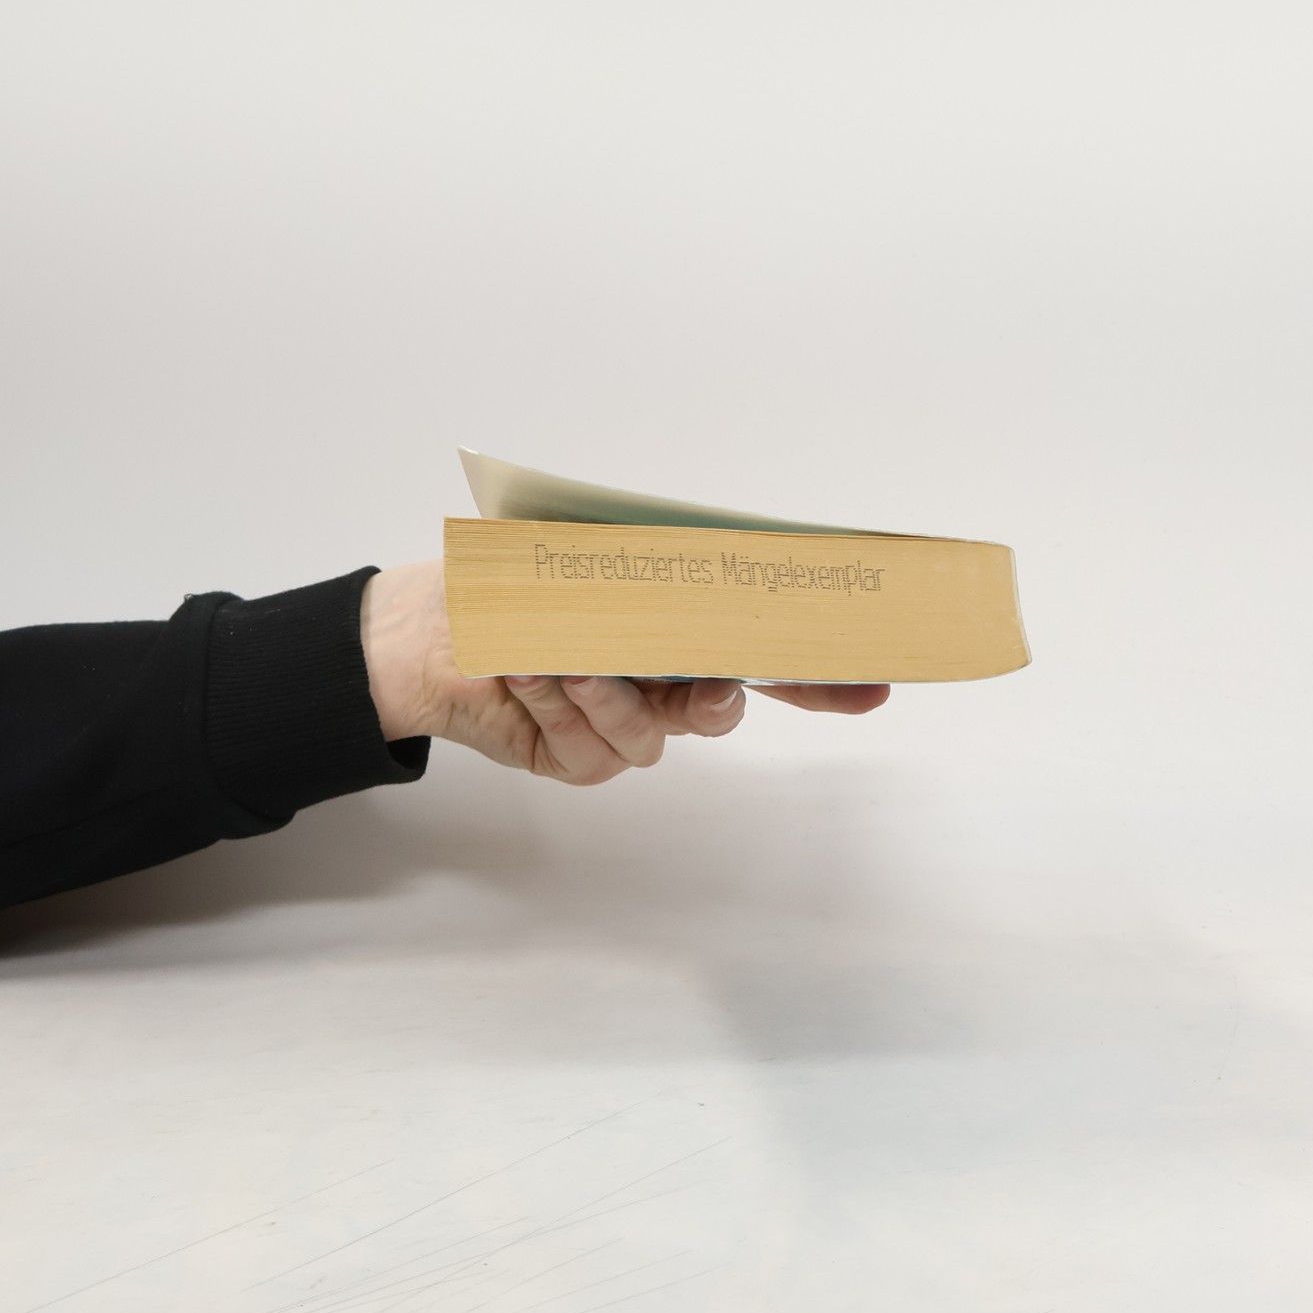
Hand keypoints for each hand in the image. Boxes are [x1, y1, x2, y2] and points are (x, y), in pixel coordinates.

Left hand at [358, 561, 888, 785]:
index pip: (769, 655)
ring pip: (651, 734)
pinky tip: (528, 674)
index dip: (825, 673)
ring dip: (603, 691)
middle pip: (727, 706)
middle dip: (715, 700)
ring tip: (557, 654)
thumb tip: (711, 566)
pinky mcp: (584, 758)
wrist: (435, 626)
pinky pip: (596, 748)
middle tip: (705, 689)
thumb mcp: (589, 555)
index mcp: (678, 627)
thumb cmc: (513, 578)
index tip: (877, 679)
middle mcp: (663, 680)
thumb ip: (655, 567)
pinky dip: (559, 706)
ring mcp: (626, 723)